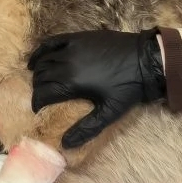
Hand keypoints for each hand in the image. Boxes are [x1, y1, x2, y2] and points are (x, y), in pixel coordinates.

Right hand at [27, 29, 164, 147]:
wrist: (145, 60)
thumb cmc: (128, 88)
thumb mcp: (109, 112)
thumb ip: (86, 128)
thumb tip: (65, 145)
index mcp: (72, 83)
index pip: (43, 93)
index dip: (37, 103)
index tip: (38, 110)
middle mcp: (66, 63)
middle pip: (41, 77)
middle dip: (37, 88)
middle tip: (41, 97)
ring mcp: (71, 48)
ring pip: (44, 60)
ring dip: (38, 72)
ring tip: (39, 81)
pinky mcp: (78, 37)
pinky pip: (52, 42)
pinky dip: (40, 51)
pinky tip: (36, 59)